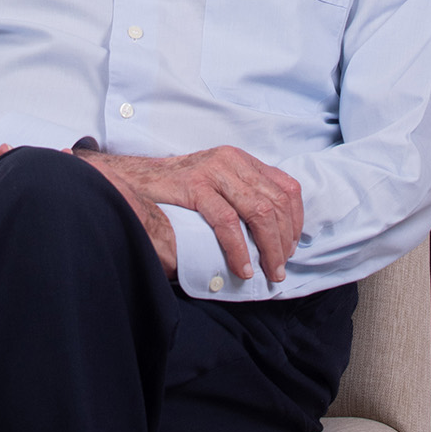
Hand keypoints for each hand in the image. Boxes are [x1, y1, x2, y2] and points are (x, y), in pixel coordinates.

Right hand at [77, 146, 303, 285]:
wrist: (134, 180)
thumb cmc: (177, 189)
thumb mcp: (216, 183)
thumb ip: (241, 197)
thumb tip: (271, 235)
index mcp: (241, 160)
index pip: (287, 187)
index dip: (296, 220)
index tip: (291, 246)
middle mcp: (232, 161)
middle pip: (277, 202)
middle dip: (284, 240)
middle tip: (280, 267)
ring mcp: (214, 172)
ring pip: (260, 211)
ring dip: (269, 247)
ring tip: (268, 271)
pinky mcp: (195, 186)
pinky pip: (228, 222)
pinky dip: (239, 249)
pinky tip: (242, 267)